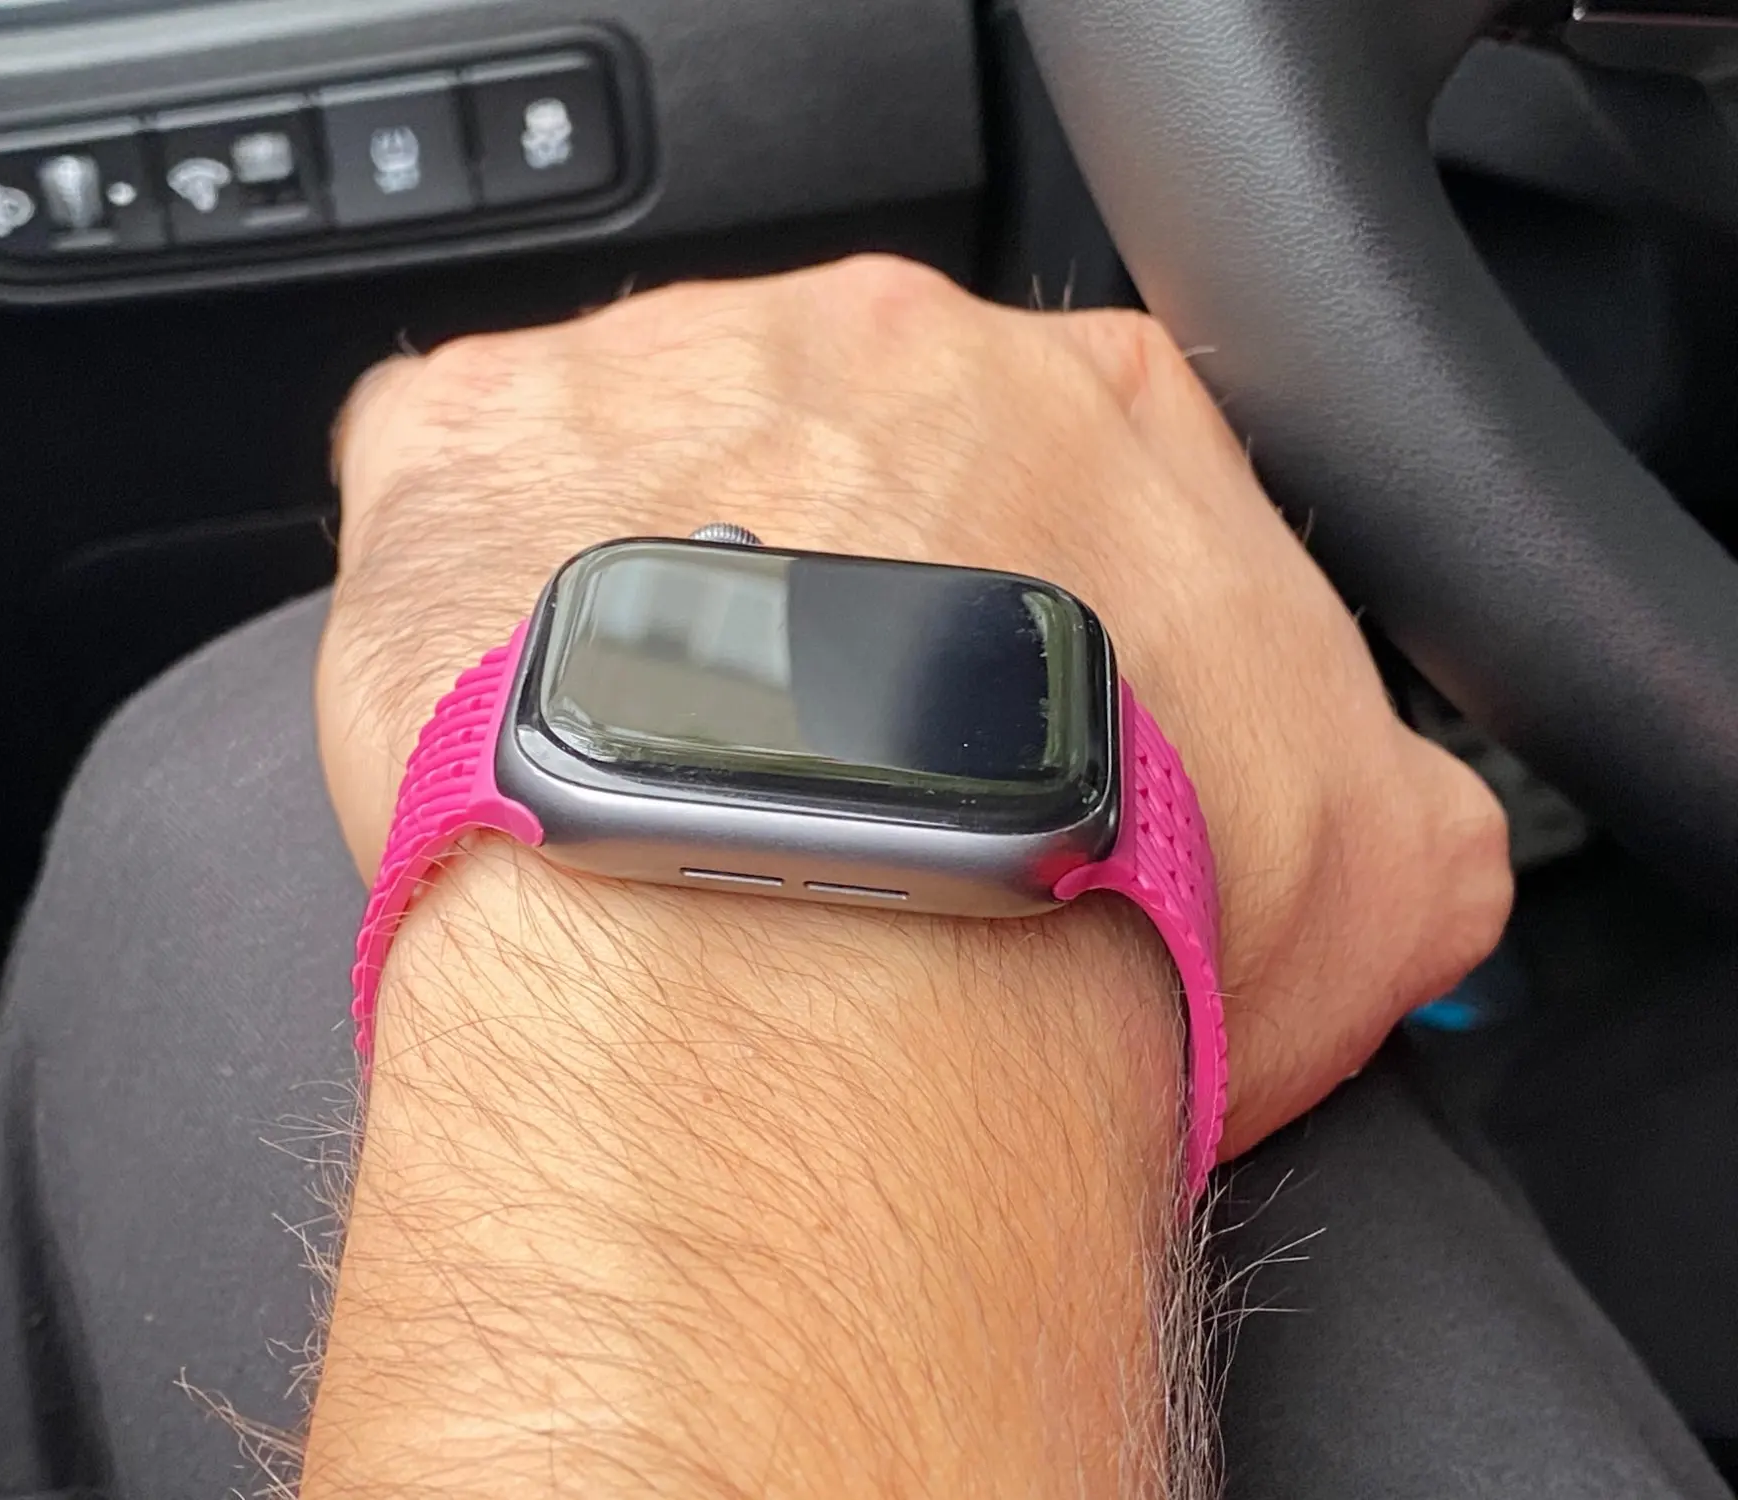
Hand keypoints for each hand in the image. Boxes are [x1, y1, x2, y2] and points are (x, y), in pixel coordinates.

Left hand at [318, 253, 1512, 1161]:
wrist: (842, 961)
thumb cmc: (1097, 905)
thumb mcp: (1375, 869)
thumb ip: (1385, 787)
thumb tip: (1386, 810)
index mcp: (1090, 409)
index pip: (1057, 465)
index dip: (1019, 613)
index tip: (978, 727)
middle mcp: (872, 349)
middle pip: (835, 458)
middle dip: (826, 608)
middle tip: (808, 779)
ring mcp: (657, 376)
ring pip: (640, 465)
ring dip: (647, 597)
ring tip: (652, 783)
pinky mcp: (462, 447)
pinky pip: (451, 486)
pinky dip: (468, 593)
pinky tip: (517, 718)